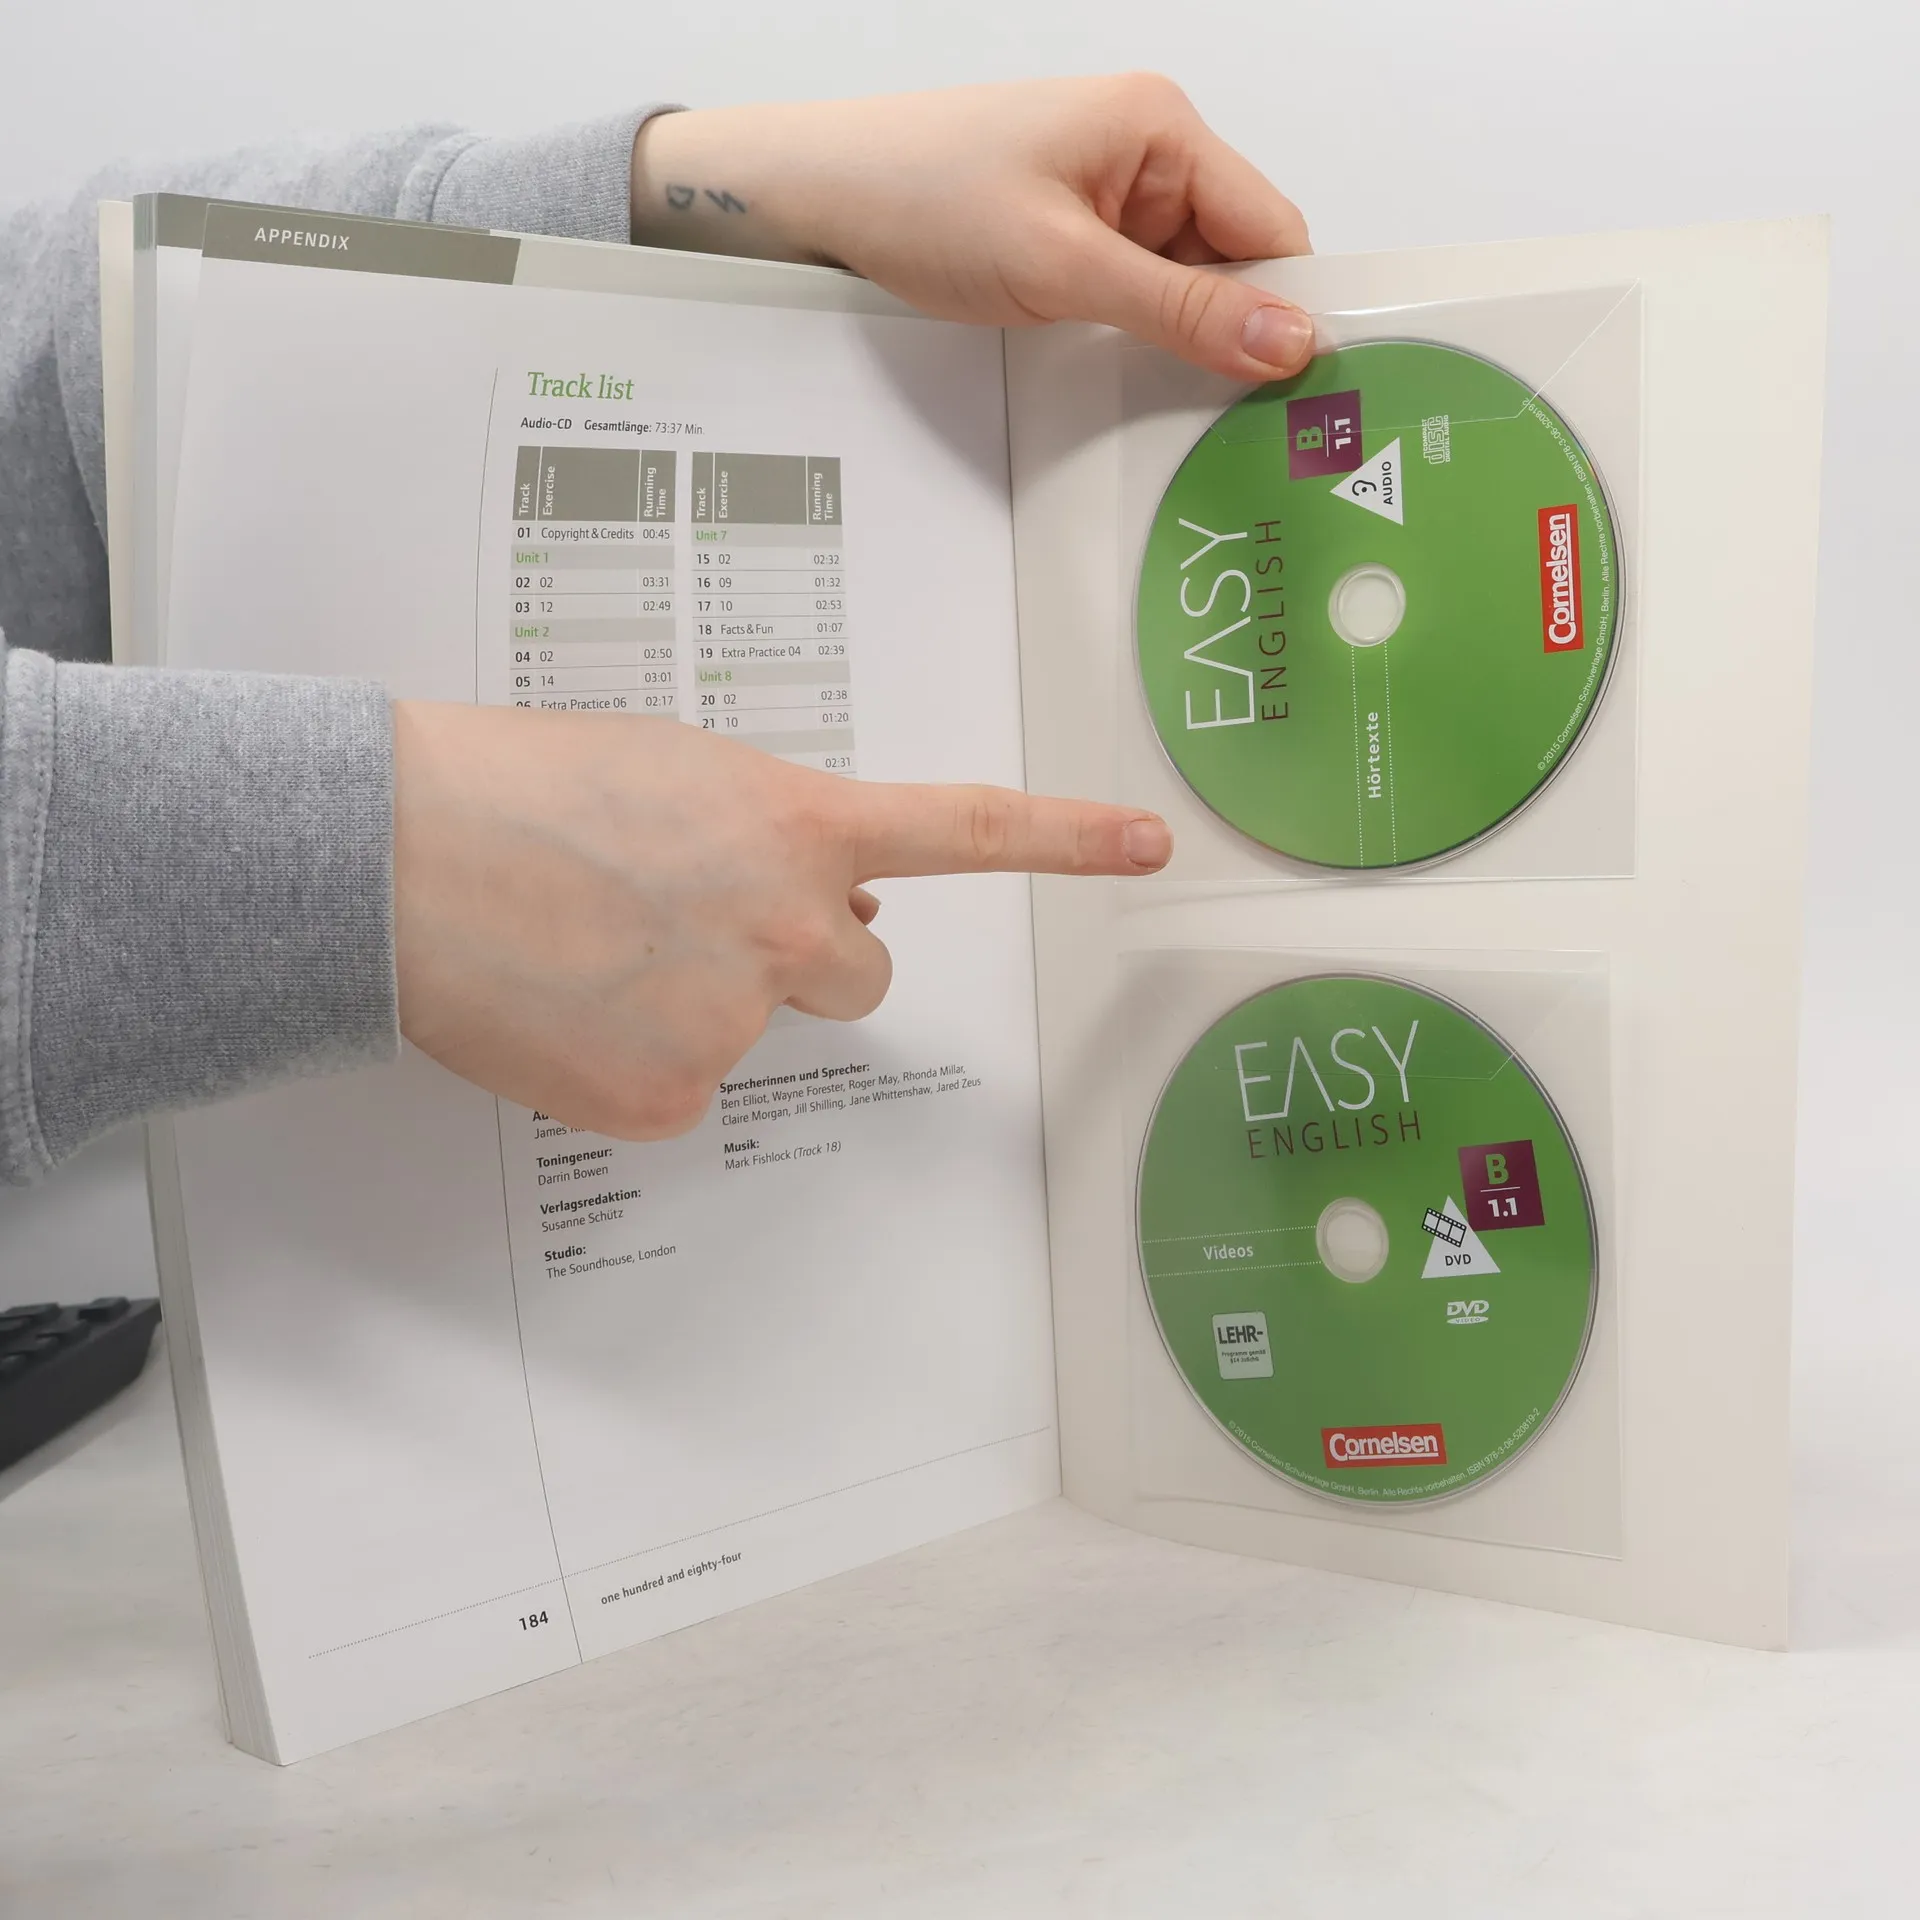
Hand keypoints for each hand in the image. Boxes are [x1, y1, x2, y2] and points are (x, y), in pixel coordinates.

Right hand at [392, 704, 1171, 1138]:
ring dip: (705, 1003)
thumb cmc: (518, 788)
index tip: (1148, 844)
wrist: (393, 857)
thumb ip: (773, 833)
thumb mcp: (676, 775)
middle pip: (860, 975)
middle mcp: (791, 929)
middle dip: (802, 959)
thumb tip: (835, 899)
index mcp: (795, 828)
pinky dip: (634, 1061)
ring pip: (758, 1031)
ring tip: (597, 951)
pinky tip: (570, 1012)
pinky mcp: (670, 1100)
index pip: (962, 830)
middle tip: (693, 928)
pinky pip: (680, 1090)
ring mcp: (736, 1023)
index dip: (1064, 836)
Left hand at [631, 75, 1313, 379]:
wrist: (818, 196)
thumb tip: (1286, 341)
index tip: (1298, 391)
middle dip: (1231, 332)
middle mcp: (1147, 152)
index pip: (1272, 229)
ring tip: (1159, 394)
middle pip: (1236, 261)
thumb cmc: (919, 195)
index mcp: (1161, 129)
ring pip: (1187, 284)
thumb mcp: (1063, 266)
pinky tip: (1120, 370)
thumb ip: (1179, 310)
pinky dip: (1139, 334)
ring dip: (1178, 339)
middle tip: (1229, 417)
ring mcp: (1110, 194)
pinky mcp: (1076, 232)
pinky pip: (1139, 290)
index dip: (1288, 310)